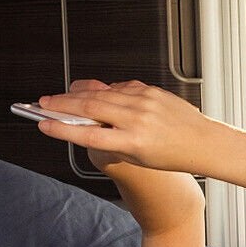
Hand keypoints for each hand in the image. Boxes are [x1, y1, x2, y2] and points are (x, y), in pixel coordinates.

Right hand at [35, 81, 228, 177]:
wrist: (203, 142)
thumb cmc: (174, 155)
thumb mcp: (138, 158)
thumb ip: (111, 142)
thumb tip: (85, 125)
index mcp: (134, 142)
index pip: (90, 135)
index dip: (62, 129)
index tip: (44, 124)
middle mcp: (138, 119)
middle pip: (90, 108)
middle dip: (61, 104)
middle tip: (42, 103)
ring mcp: (144, 101)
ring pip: (101, 93)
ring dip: (76, 94)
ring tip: (60, 97)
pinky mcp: (149, 90)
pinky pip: (118, 88)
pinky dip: (103, 90)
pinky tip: (93, 94)